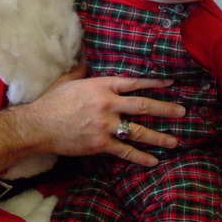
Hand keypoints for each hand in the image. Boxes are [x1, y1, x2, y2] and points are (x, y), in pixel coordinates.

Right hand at [25, 63, 184, 166]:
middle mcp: (107, 104)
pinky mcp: (101, 144)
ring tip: (175, 141)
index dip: (154, 82)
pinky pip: (125, 151)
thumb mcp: (67, 80)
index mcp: (101, 85)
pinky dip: (140, 157)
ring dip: (159, 136)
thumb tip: (86, 60)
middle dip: (165, 109)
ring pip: (139, 130)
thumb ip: (81, 71)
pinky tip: (153, 161)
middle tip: (183, 112)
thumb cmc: (51, 101)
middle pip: (143, 106)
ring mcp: (106, 125)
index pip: (134, 83)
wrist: (39, 125)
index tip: (170, 83)